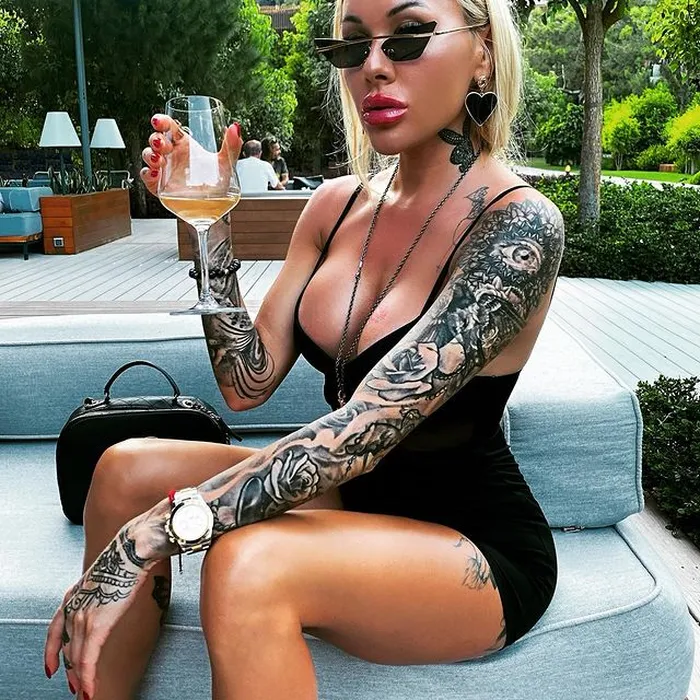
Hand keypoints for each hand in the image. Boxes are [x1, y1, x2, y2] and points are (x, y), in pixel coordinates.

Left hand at [43, 520, 165, 697]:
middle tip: (75, 687)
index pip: (55, 631)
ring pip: (76, 659)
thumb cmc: (124, 558)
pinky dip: (87, 678)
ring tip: (85, 693)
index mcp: (73, 595)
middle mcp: (73, 607)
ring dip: (79, 681)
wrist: (131, 551)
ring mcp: (83, 617)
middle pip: (67, 649)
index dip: (52, 652)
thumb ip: (99, 593)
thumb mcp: (101, 576)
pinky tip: (90, 689)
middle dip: (70, 672)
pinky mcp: (97, 625)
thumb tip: (108, 598)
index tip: (53, 668)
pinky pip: (88, 660)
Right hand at [140, 114, 242, 196]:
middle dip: (155, 139)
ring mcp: (164, 170)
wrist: (214, 208)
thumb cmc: (217, 184)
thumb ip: (232, 146)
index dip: (161, 121)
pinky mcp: (159, 186)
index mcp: (184, 145)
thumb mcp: (226, 164)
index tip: (158, 121)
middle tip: (163, 145)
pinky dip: (147, 174)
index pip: (168, 127)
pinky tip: (155, 174)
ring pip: (148, 155)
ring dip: (150, 155)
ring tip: (159, 160)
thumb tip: (235, 127)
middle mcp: (172, 155)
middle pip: (156, 139)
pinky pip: (147, 176)